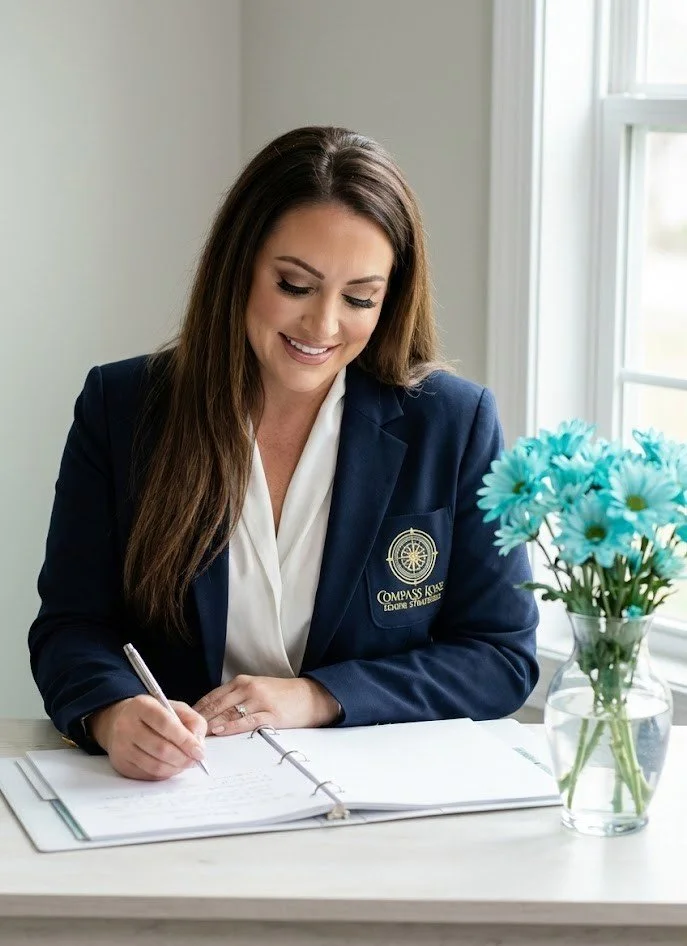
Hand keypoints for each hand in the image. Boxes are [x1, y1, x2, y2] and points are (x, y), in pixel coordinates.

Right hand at [89, 695, 207, 780]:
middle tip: (195, 760)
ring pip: (154, 765)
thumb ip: (192, 721)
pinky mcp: (121, 764)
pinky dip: (165, 774)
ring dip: (176, 768)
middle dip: (183, 758)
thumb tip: (198, 745)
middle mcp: (127, 725)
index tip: (199, 751)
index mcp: (142, 705)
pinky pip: (148, 775)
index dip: (185, 740)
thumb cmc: (154, 714)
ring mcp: (121, 747)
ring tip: (185, 763)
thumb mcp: (175, 708)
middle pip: (160, 748)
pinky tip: (171, 766)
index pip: (166, 724)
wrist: (120, 721)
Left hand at [193, 675, 340, 735]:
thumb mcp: (256, 689)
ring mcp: (259, 700)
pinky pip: (246, 721)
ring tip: (195, 736)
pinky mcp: (270, 714)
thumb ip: (235, 698)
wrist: (310, 696)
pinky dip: (230, 726)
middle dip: (198, 719)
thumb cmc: (281, 696)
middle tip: (182, 732)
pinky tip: (219, 731)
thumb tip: (211, 714)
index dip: (195, 710)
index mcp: (242, 682)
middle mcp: (248, 688)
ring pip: (227, 712)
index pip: (212, 696)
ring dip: (210, 725)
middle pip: (216, 704)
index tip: (182, 722)